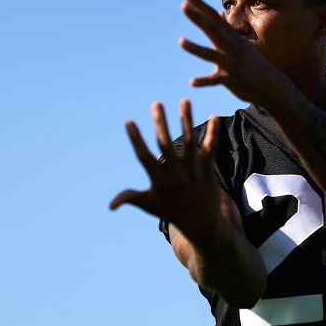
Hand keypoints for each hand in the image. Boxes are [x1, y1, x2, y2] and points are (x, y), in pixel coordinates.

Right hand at [109, 99, 222, 236]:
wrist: (201, 224)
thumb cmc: (172, 212)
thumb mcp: (149, 206)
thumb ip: (130, 198)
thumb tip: (110, 205)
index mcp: (158, 179)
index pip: (144, 155)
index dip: (136, 138)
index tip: (129, 121)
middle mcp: (175, 173)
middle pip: (166, 143)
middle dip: (161, 122)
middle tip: (156, 103)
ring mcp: (192, 170)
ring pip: (190, 140)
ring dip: (187, 119)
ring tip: (184, 100)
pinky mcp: (208, 170)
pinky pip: (210, 148)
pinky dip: (213, 133)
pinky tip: (214, 116)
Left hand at [178, 0, 293, 107]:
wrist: (272, 85)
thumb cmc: (253, 63)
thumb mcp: (241, 43)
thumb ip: (227, 29)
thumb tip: (218, 13)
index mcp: (231, 37)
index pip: (213, 16)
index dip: (200, 5)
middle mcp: (232, 47)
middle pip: (213, 30)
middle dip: (198, 18)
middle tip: (183, 6)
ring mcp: (233, 63)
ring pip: (211, 54)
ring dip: (195, 48)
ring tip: (180, 41)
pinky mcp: (233, 80)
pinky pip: (216, 80)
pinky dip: (204, 81)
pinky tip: (191, 82)